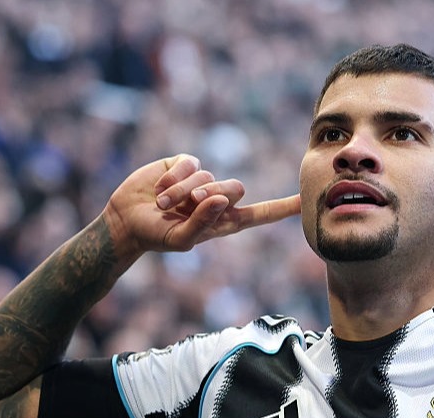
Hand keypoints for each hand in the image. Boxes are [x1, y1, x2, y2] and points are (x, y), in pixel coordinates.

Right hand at [102, 154, 300, 260]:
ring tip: (164, 204)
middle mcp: (217, 199)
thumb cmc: (155, 236)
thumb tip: (222, 201)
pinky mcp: (184, 164)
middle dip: (208, 197)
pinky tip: (159, 188)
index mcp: (225, 221)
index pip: (261, 214)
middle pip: (236, 188)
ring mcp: (202, 180)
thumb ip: (203, 223)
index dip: (284, 207)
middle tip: (186, 207)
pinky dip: (174, 177)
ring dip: (182, 192)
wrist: (126, 220)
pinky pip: (190, 163)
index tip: (307, 200)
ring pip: (208, 176)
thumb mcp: (180, 239)